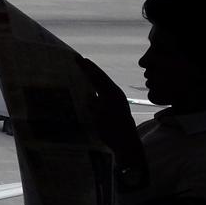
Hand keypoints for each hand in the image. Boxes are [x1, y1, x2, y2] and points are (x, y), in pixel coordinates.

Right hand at [77, 56, 148, 191]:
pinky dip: (95, 87)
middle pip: (101, 78)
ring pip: (102, 85)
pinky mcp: (115, 107)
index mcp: (112, 94)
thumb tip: (87, 96)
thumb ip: (94, 106)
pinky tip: (88, 89)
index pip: (98, 77)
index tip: (78, 59)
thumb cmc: (113, 132)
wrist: (127, 146)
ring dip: (93, 78)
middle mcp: (115, 94)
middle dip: (91, 69)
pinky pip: (103, 92)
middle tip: (79, 60)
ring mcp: (116, 100)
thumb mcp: (101, 118)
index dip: (88, 68)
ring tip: (82, 71)